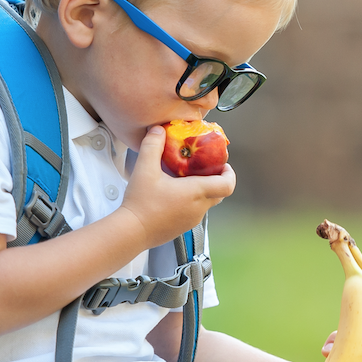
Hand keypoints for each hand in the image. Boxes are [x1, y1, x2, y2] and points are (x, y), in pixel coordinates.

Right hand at [119, 126, 234, 246]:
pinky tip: (174, 195)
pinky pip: (194, 212)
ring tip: (187, 179)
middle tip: (204, 168)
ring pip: (207, 203)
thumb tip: (158, 130)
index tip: (223, 165)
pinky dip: (192, 202)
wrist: (131, 231)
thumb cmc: (141, 202)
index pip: (227, 185)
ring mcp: (192, 220)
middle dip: (216, 180)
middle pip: (219, 193)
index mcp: (196, 192)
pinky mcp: (182, 228)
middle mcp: (199, 208)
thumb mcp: (145, 169)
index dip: (230, 174)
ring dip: (203, 191)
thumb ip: (152, 145)